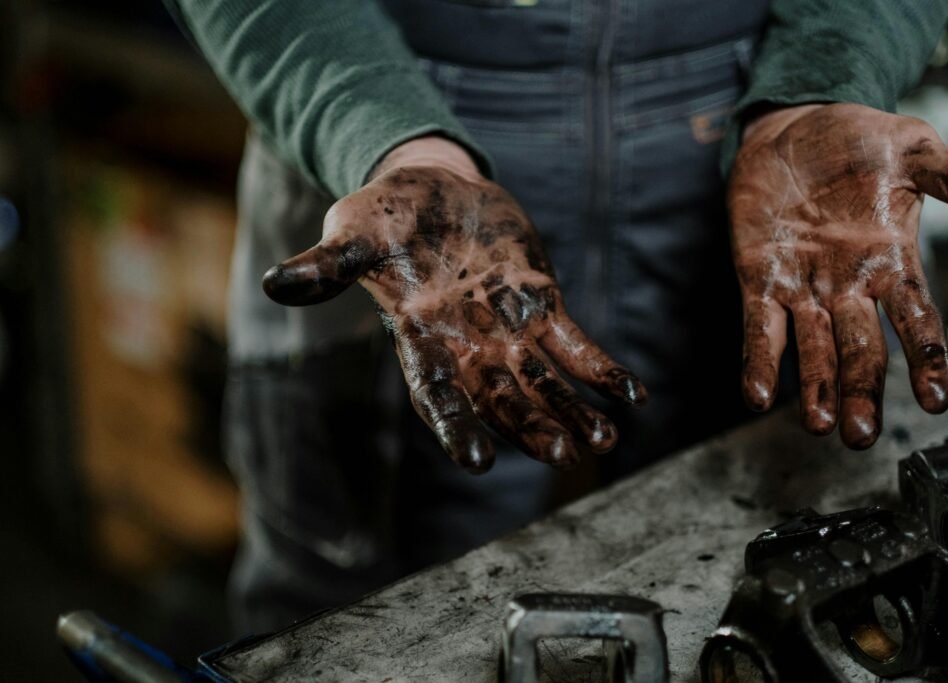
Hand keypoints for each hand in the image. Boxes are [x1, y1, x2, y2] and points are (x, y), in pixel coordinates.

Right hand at [262, 137, 646, 472]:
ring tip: (604, 441)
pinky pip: (577, 347)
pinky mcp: (542, 307)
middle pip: (502, 400)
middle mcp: (467, 347)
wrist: (433, 188)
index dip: (456, 426)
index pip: (437, 393)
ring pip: (545, 384)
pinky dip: (602, 371)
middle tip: (562, 454)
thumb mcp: (352, 232)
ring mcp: (508, 331)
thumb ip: (326, 265)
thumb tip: (276, 284)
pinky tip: (633, 396)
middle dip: (531, 427)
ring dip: (573, 412)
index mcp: (421, 338)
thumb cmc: (384, 215)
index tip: (477, 460)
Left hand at [729, 103, 947, 448]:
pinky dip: (759, 360)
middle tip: (861, 435)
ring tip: (820, 426)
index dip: (928, 359)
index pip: (917, 320)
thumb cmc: (857, 142)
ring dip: (816, 388)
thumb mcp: (912, 151)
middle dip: (862, 390)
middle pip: (861, 349)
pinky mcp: (760, 280)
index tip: (937, 399)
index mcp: (893, 262)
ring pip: (813, 349)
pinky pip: (759, 328)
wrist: (793, 126)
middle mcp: (850, 287)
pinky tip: (756, 395)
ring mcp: (804, 288)